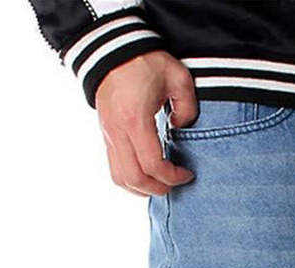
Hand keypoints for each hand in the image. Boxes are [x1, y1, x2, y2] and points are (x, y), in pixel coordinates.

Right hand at [96, 51, 198, 195]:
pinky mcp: (106, 135)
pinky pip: (114, 168)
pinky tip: (148, 174)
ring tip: (161, 183)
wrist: (114, 50)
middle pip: (135, 179)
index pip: (152, 165)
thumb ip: (187, 108)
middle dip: (158, 189)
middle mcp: (117, 131)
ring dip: (142, 189)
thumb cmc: (146, 62)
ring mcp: (108, 135)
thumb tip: (180, 129)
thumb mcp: (178, 78)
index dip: (173, 177)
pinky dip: (131, 179)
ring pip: (120, 178)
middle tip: (175, 183)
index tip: (187, 174)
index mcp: (135, 120)